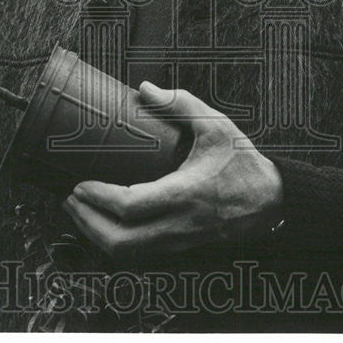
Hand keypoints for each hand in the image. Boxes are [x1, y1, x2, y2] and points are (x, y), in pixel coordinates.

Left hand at [62, 81, 283, 259]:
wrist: (272, 200)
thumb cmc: (243, 162)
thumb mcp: (216, 125)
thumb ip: (180, 103)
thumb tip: (145, 88)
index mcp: (185, 193)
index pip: (130, 205)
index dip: (98, 199)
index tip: (80, 184)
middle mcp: (178, 224)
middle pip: (119, 241)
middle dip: (87, 223)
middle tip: (70, 200)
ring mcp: (178, 241)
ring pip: (127, 254)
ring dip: (96, 235)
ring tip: (79, 212)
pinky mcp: (180, 247)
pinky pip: (139, 253)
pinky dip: (115, 241)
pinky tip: (104, 224)